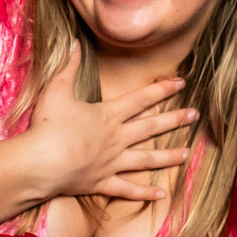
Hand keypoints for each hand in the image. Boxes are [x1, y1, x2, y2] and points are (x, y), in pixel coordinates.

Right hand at [22, 41, 196, 201]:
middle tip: (195, 115)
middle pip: (151, 127)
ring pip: (146, 159)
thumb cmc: (48, 125)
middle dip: (175, 120)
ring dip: (167, 156)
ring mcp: (111, 162)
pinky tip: (160, 194)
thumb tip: (73, 42)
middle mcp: (116, 138)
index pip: (141, 99)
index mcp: (108, 115)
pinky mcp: (101, 183)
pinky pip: (127, 189)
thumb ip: (68, 67)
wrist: (42, 162)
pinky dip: (144, 193)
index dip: (162, 89)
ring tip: (186, 154)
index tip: (181, 83)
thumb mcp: (57, 90)